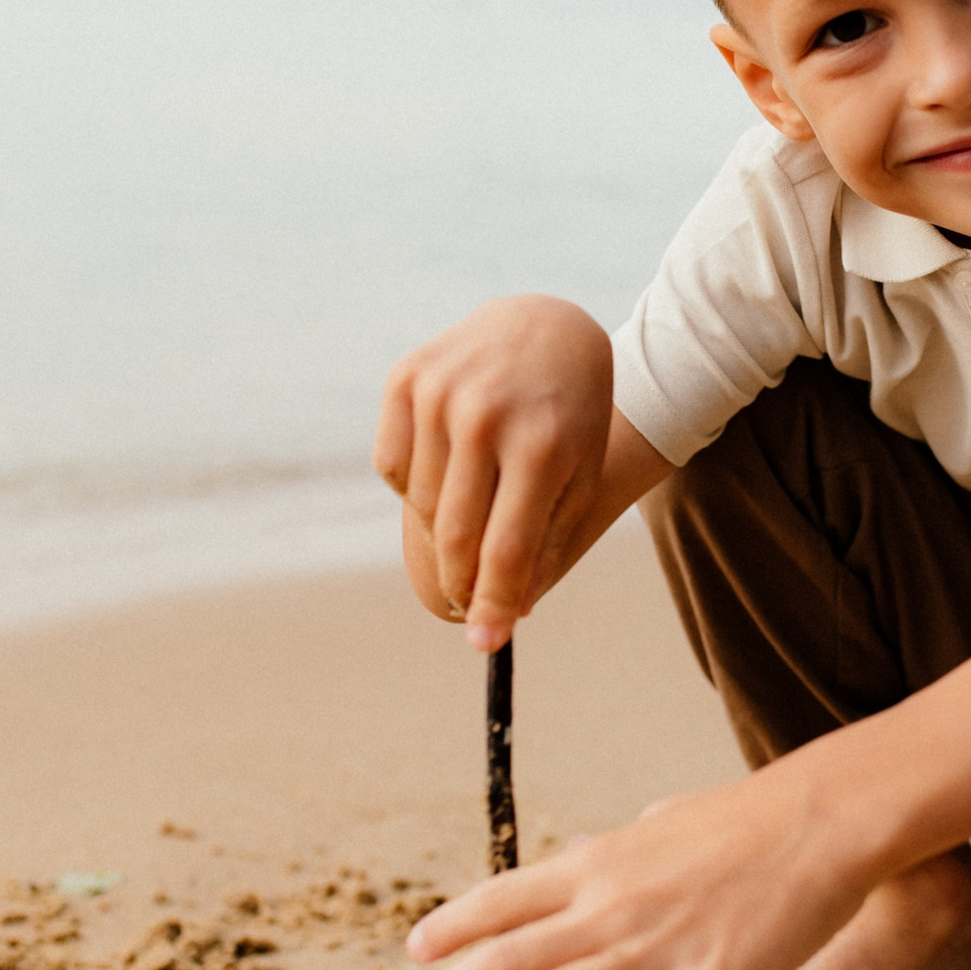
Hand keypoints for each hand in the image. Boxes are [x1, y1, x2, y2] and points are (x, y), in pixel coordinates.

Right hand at [371, 295, 613, 648]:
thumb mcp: (578, 477)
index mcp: (542, 444)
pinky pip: (392, 467)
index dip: (493, 604)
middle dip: (463, 583)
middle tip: (470, 603)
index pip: (505, 548)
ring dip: (443, 530)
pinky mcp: (406, 378)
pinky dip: (413, 485)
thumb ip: (544, 543)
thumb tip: (506, 611)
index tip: (485, 644)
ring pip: (420, 505)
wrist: (544, 325)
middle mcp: (485, 416)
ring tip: (474, 511)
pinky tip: (448, 465)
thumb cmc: (570, 415)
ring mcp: (440, 392)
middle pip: (456, 535)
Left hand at [381, 764, 878, 969]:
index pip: (507, 897)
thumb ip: (622, 847)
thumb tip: (592, 847)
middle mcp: (609, 905)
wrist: (822, 820)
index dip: (456, 924)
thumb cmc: (751, 819)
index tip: (415, 950)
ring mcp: (653, 946)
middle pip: (507, 954)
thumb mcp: (666, 822)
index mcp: (599, 864)